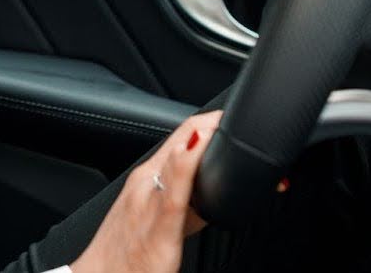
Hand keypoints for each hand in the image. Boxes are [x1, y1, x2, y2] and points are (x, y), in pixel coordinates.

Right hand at [68, 111, 220, 272]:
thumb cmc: (126, 253)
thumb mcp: (156, 217)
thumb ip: (186, 198)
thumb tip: (214, 187)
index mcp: (147, 176)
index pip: (182, 134)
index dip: (211, 122)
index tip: (236, 119)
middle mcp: (146, 182)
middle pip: (181, 138)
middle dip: (212, 124)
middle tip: (243, 116)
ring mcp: (149, 202)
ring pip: (176, 158)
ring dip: (203, 139)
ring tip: (223, 124)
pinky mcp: (158, 230)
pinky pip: (173, 195)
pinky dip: (184, 167)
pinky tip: (194, 152)